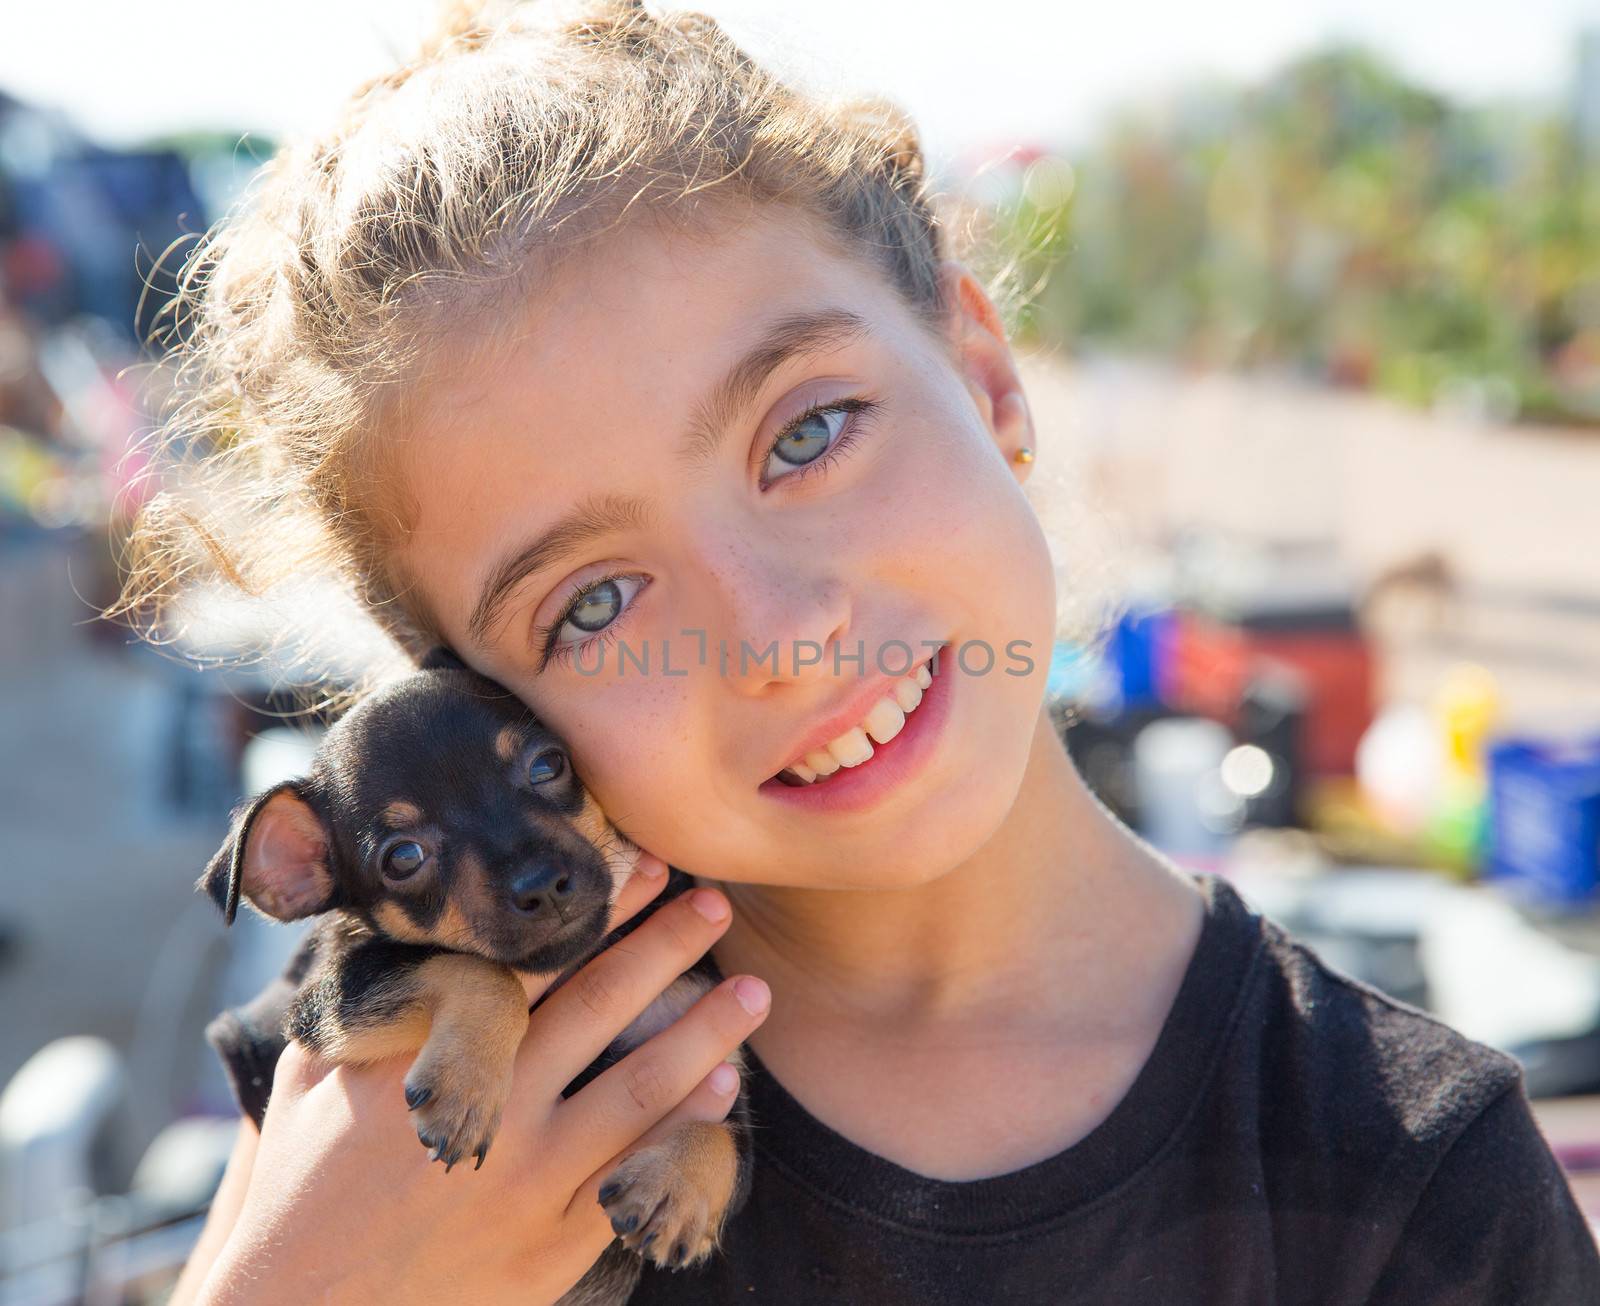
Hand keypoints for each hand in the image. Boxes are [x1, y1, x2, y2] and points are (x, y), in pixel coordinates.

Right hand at [194, 859, 767, 1304]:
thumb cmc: (300, 1190)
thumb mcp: (309, 1079)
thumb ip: (364, 1004)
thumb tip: (389, 927)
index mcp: (428, 1054)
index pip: (531, 961)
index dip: (596, 912)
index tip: (645, 863)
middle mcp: (490, 1107)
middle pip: (599, 1007)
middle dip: (664, 946)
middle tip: (715, 901)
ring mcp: (527, 1178)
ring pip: (640, 1087)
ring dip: (705, 1031)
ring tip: (754, 990)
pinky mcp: (553, 1243)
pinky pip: (638, 1173)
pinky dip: (686, 1128)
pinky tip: (725, 1090)